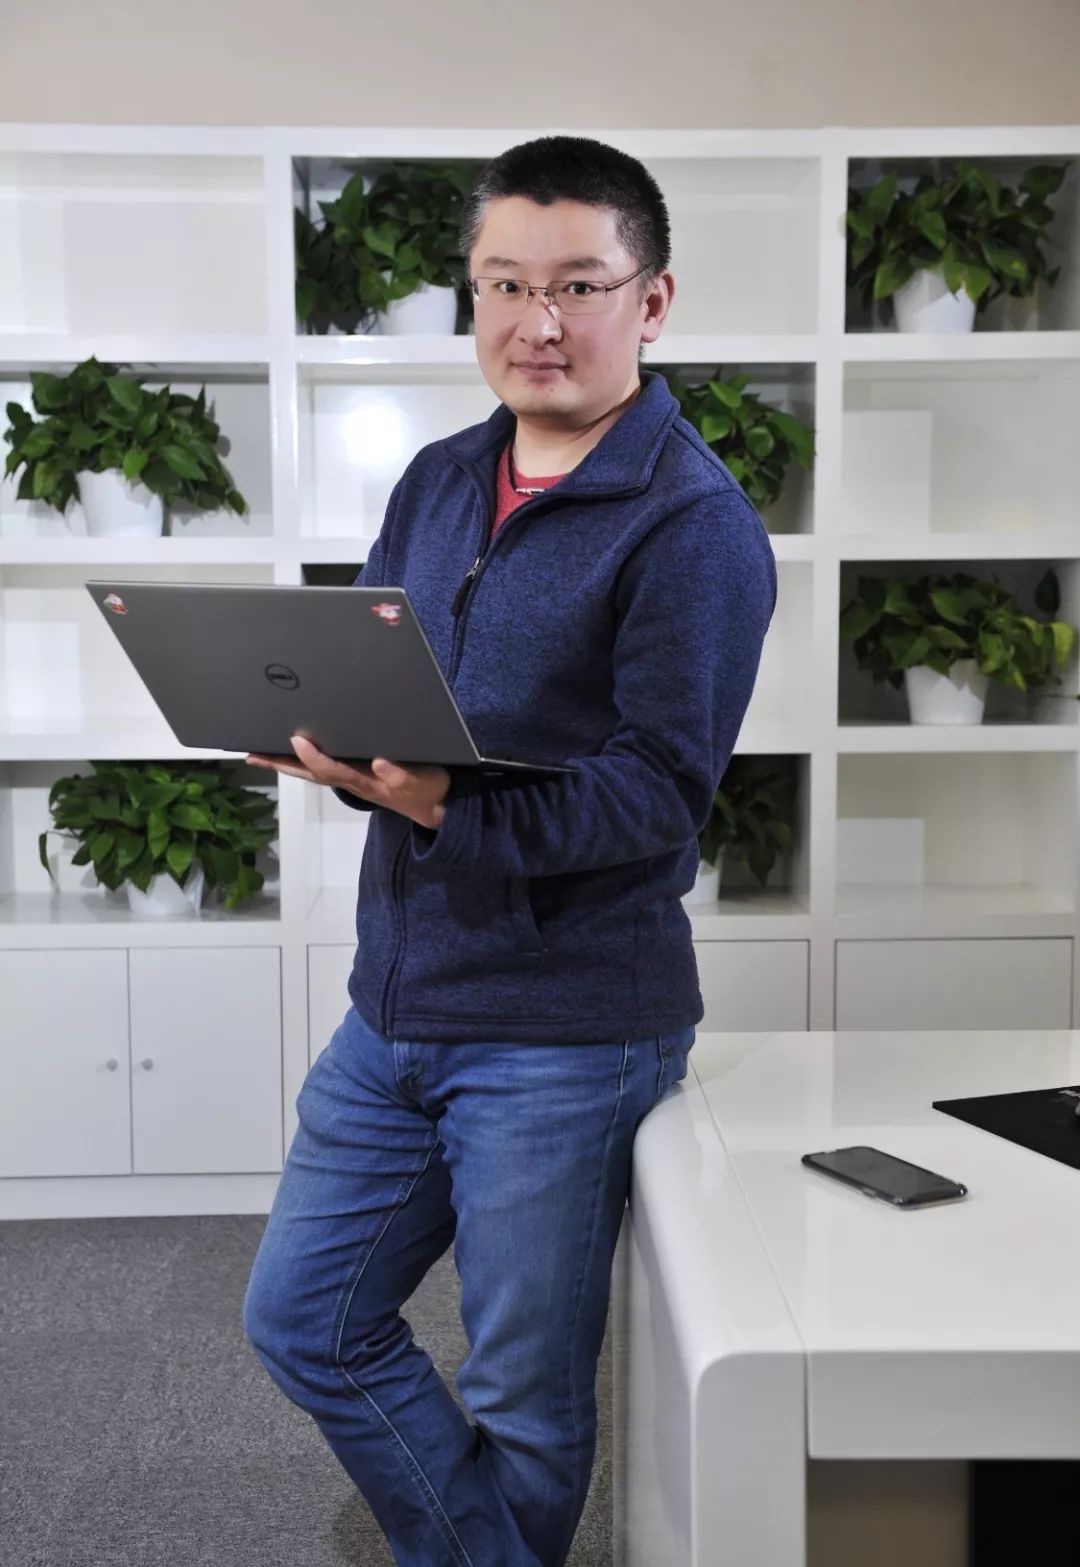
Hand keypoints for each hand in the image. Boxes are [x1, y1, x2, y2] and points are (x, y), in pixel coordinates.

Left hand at [246, 735, 449, 829]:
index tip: (297, 740)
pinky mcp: (355, 777)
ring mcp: (352, 781)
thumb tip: (380, 760)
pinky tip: (292, 754)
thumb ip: (403, 774)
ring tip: (260, 753)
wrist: (435, 807)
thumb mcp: (423, 782)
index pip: (333, 769)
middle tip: (253, 754)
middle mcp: (352, 782)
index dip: (314, 757)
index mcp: (366, 781)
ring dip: (286, 764)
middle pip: (311, 774)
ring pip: (312, 773)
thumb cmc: (428, 790)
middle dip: (282, 764)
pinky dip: (303, 763)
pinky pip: (322, 770)